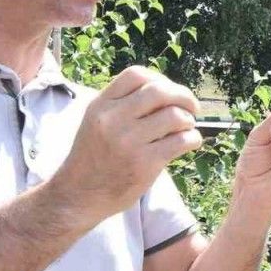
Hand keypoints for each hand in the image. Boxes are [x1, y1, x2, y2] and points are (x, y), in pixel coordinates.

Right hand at [52, 66, 201, 221]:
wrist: (78, 195)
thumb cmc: (93, 157)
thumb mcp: (96, 121)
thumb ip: (122, 104)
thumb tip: (167, 90)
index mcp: (101, 106)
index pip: (136, 75)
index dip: (160, 79)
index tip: (170, 91)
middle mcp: (113, 120)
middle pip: (160, 91)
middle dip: (183, 95)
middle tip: (192, 107)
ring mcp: (129, 142)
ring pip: (174, 115)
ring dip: (188, 119)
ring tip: (186, 128)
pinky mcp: (145, 164)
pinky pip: (181, 141)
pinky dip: (192, 138)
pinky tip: (189, 142)